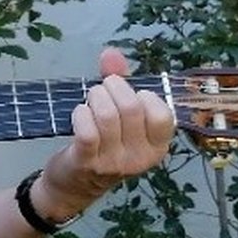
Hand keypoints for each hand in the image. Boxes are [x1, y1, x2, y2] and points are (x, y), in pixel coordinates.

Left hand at [34, 48, 174, 220]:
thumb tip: (111, 53)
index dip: (143, 96)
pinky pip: (87, 131)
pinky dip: (80, 113)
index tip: (130, 96)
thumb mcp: (120, 117)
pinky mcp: (87, 162)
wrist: (75, 184)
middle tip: (102, 91)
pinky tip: (79, 113)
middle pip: (131, 108)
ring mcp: (114, 162)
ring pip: (107, 115)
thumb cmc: (103, 144)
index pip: (162, 114)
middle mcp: (140, 157)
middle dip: (111, 88)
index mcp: (157, 146)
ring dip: (94, 98)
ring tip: (90, 101)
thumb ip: (120, 83)